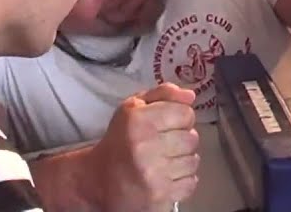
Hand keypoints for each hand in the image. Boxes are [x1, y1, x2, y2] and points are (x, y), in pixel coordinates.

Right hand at [87, 83, 200, 211]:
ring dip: (182, 161)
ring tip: (163, 162)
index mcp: (138, 120)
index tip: (167, 125)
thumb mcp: (134, 108)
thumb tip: (190, 96)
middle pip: (192, 138)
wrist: (97, 181)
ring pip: (193, 161)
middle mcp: (145, 147)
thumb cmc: (120, 141)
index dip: (179, 118)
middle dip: (180, 140)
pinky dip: (182, 181)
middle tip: (163, 146)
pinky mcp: (160, 196)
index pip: (186, 113)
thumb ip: (163, 94)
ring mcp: (153, 175)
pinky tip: (164, 177)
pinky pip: (191, 183)